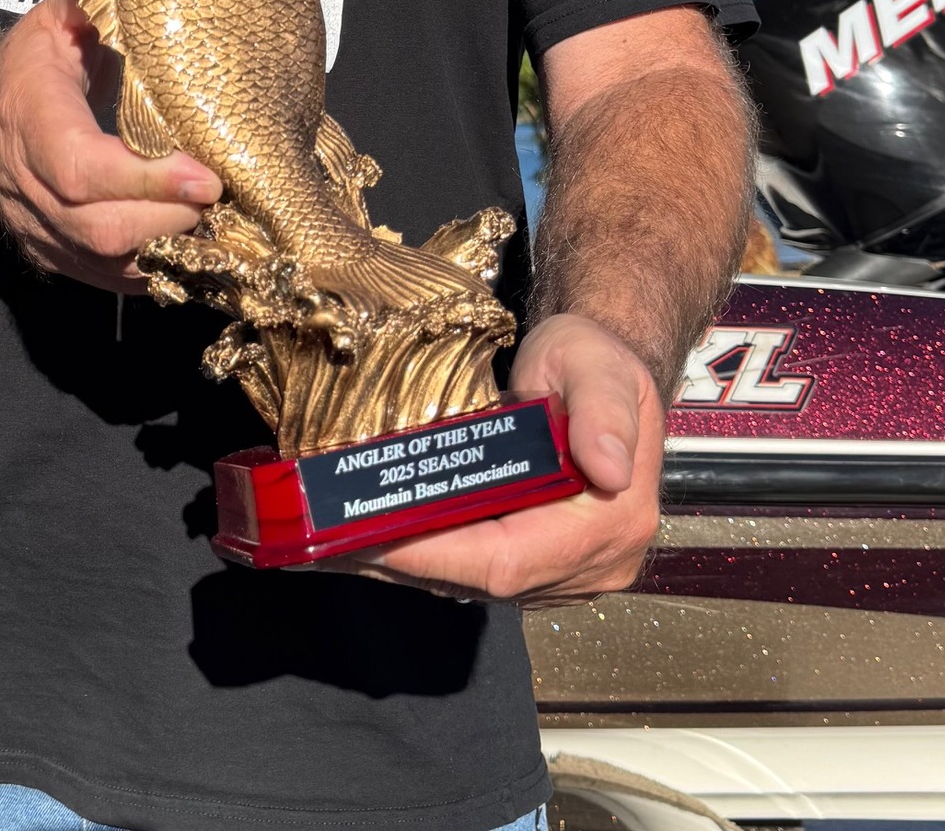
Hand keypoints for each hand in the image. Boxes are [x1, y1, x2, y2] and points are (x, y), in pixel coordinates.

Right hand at [0, 0, 221, 293]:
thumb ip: (93, 0)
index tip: (206, 176)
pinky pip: (110, 279)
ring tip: (227, 222)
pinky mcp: (56, 256)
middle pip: (100, 227)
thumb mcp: (53, 19)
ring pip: (107, 262)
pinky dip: (160, 269)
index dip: (145, 180)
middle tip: (230, 197)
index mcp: (28, 119)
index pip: (80, 167)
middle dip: (172, 219)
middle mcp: (26, 185)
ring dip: (173, 249)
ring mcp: (38, 229)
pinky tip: (201, 247)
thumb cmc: (30, 65)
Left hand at [343, 313, 662, 607]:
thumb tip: (607, 469)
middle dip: (403, 559)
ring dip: (404, 563)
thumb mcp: (599, 364)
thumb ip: (603, 409)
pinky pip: (475, 572)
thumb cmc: (595, 362)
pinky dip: (425, 556)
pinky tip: (378, 536)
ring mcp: (566, 574)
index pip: (508, 560)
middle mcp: (592, 565)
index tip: (373, 534)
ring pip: (472, 582)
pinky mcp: (541, 569)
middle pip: (481, 579)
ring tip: (337, 540)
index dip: (435, 553)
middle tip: (332, 538)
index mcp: (611, 522)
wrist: (600, 377)